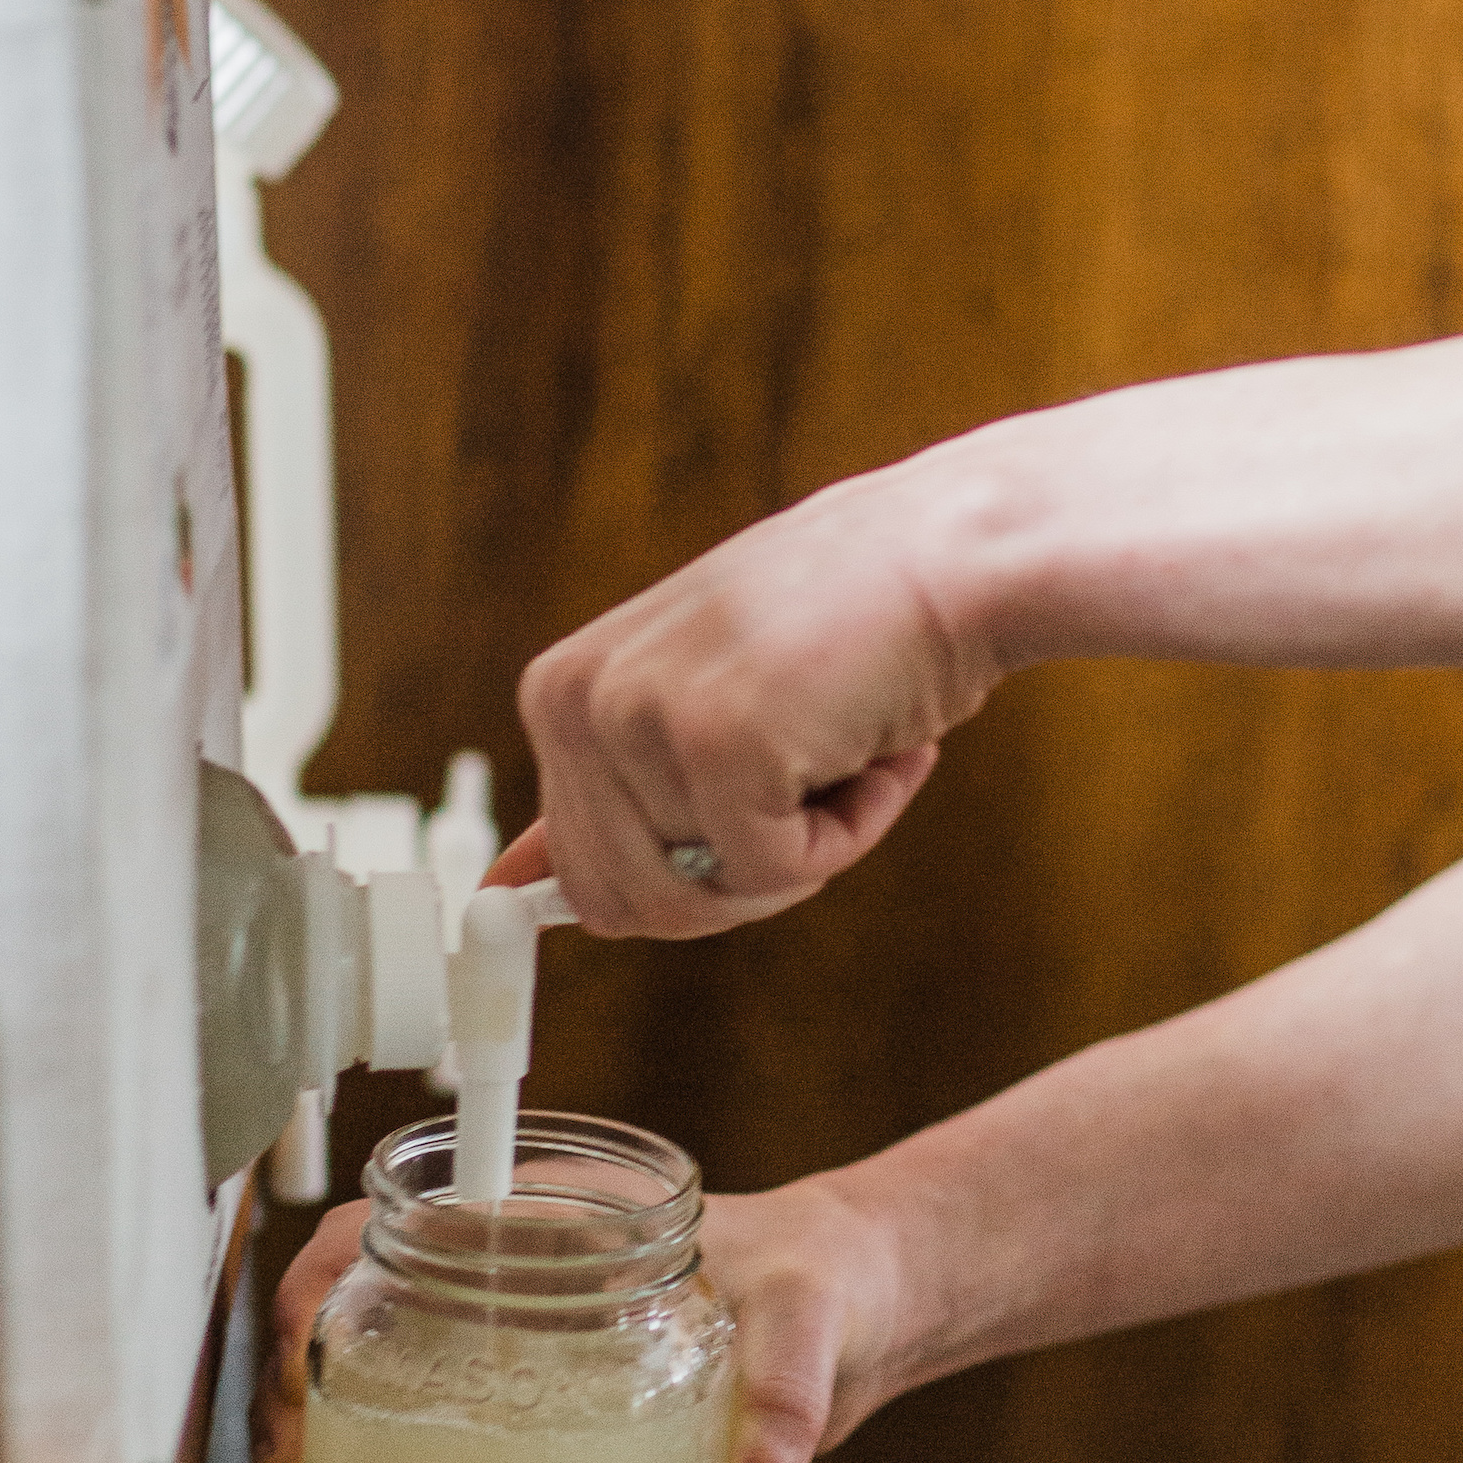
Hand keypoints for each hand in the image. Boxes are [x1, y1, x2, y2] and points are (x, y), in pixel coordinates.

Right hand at [251, 1169, 911, 1462]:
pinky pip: (436, 1443)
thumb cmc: (829, 1279)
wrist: (866, 1309)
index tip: (296, 1373)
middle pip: (353, 1317)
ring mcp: (517, 1349)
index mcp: (547, 1220)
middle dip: (292, 1396)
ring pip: (376, 1385)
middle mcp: (510, 1279)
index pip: (387, 1225)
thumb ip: (787, 1404)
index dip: (315, 1290)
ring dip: (319, 1461)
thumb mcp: (809, 1323)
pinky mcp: (540, 1414)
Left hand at [505, 461, 997, 934]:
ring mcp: (640, 716)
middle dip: (743, 876)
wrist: (954, 556)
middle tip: (810, 786)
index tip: (754, 808)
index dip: (692, 875)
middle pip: (635, 906)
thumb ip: (614, 799)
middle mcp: (577, 700)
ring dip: (807, 848)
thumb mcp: (702, 704)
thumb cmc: (847, 629)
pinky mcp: (717, 740)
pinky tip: (875, 744)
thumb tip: (508, 895)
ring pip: (706, 896)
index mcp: (560, 696)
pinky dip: (852, 830)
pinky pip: (776, 872)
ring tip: (842, 745)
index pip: (582, 880)